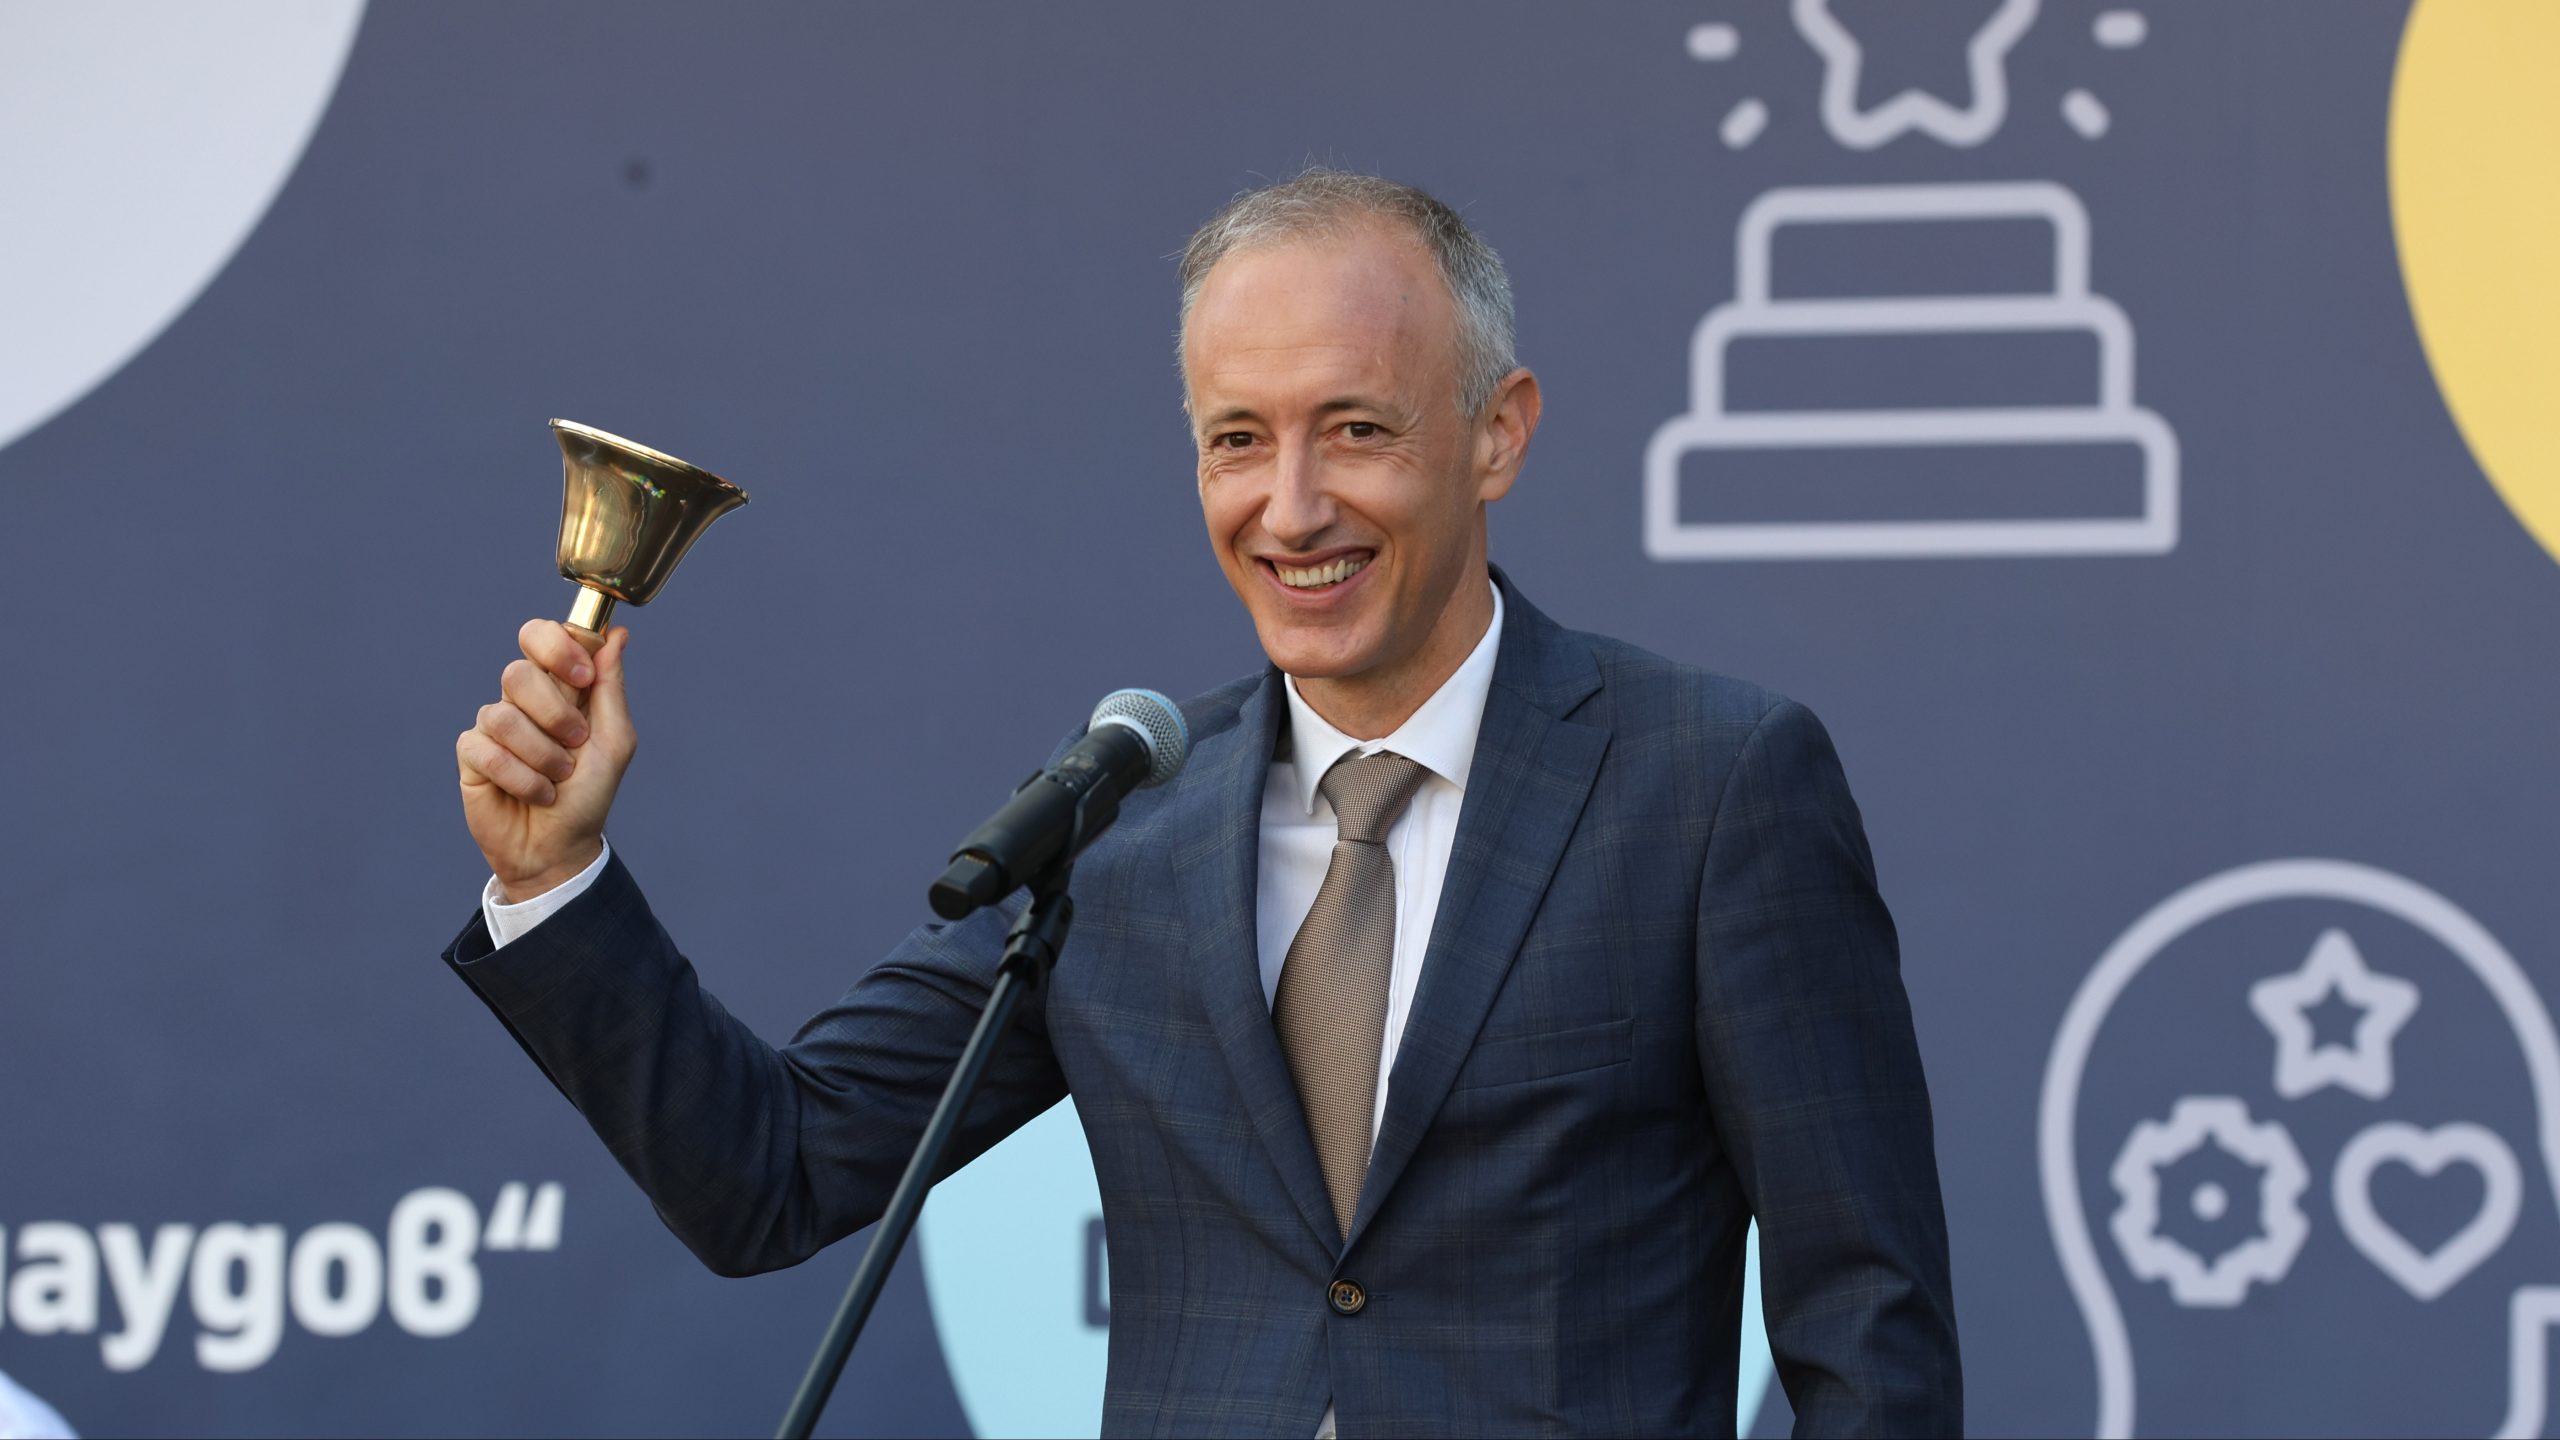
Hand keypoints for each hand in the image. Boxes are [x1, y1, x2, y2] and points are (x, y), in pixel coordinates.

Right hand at [455, 620, 636, 901]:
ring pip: (504, 716)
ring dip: (543, 756)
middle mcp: (521, 700)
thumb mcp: (614, 740)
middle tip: (576, 741)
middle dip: (555, 713)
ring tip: (558, 778)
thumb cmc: (589, 793)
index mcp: (558, 687)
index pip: (541, 635)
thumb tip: (616, 634)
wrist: (562, 846)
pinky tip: (536, 793)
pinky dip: (522, 778)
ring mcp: (493, 726)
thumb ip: (610, 686)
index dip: (557, 647)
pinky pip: (487, 750)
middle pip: (518, 671)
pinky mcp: (471, 755)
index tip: (583, 677)